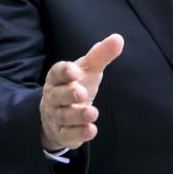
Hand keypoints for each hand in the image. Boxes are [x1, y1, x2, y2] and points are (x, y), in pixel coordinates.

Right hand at [40, 34, 123, 150]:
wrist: (59, 114)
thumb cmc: (76, 84)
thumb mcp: (89, 69)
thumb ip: (101, 55)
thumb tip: (118, 38)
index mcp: (58, 78)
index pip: (57, 73)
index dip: (65, 72)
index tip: (75, 72)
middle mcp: (54, 97)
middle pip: (57, 96)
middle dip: (69, 95)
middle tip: (81, 93)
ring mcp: (56, 116)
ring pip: (63, 116)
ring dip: (78, 116)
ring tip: (92, 113)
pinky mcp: (62, 133)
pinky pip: (68, 134)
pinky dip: (79, 133)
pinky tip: (91, 130)